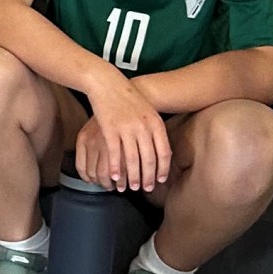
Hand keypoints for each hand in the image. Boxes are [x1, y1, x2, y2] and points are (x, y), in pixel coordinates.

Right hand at [73, 73, 171, 191]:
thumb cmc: (129, 99)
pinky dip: (115, 167)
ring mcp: (126, 128)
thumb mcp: (148, 112)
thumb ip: (155, 131)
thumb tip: (162, 153)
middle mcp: (143, 127)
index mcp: (155, 123)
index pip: (164, 152)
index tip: (161, 180)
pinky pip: (114, 153)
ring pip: (132, 159)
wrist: (108, 84)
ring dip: (132, 176)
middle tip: (146, 188)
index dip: (163, 169)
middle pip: (149, 159)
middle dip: (148, 177)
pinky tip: (114, 176)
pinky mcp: (110, 129)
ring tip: (130, 187)